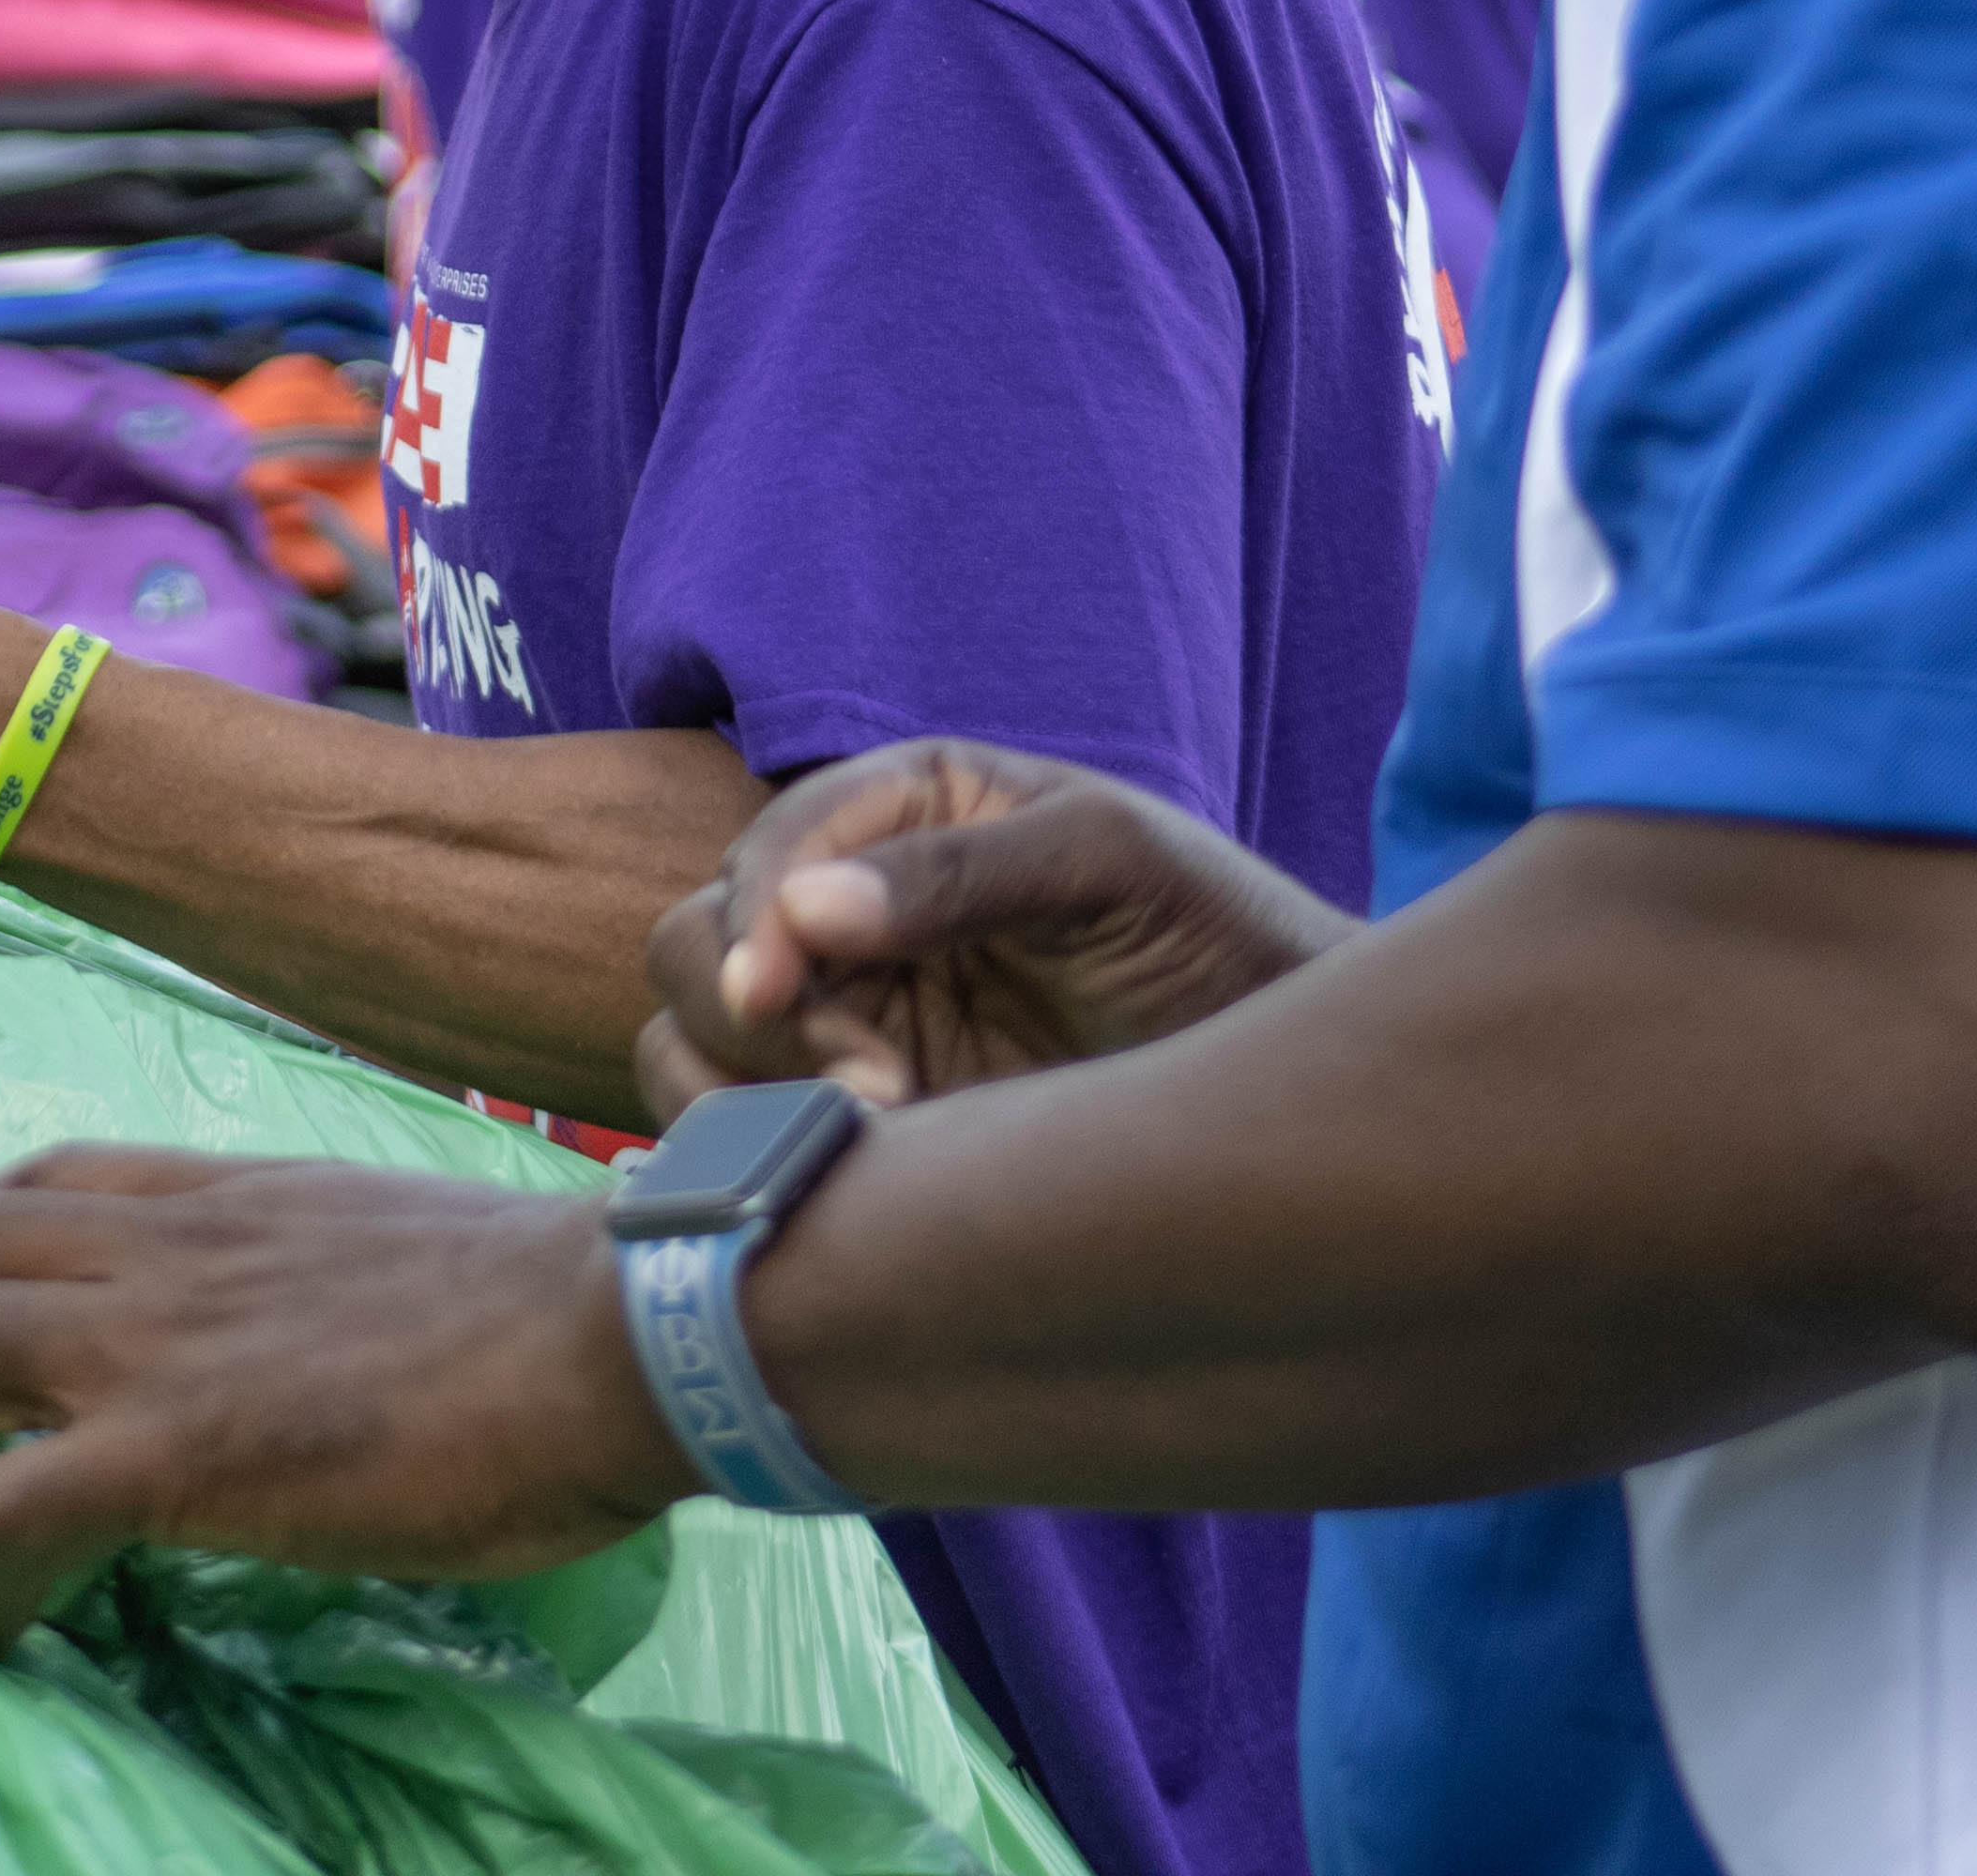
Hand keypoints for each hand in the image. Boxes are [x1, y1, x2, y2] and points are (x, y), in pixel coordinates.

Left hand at [0, 1145, 690, 1648]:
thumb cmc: (552, 1306)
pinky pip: (8, 1505)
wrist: (620, 1329)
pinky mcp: (177, 1448)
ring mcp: (157, 1342)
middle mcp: (164, 1248)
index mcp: (223, 1199)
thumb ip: (308, 1287)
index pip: (38, 1185)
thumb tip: (290, 1349)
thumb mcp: (393, 1257)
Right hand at [635, 740, 1353, 1118]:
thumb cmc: (1216, 936)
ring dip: (743, 1094)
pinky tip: (843, 1172)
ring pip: (690, 1040)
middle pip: (693, 942)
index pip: (769, 847)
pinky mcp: (854, 1113)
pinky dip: (749, 1152)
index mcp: (906, 805)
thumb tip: (802, 908)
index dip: (755, 914)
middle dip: (754, 1016)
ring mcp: (848, 1012)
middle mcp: (852, 904)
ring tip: (879, 1132)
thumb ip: (962, 870)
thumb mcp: (1109, 867)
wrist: (1285, 1084)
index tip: (775, 990)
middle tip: (869, 1088)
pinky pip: (732, 1128)